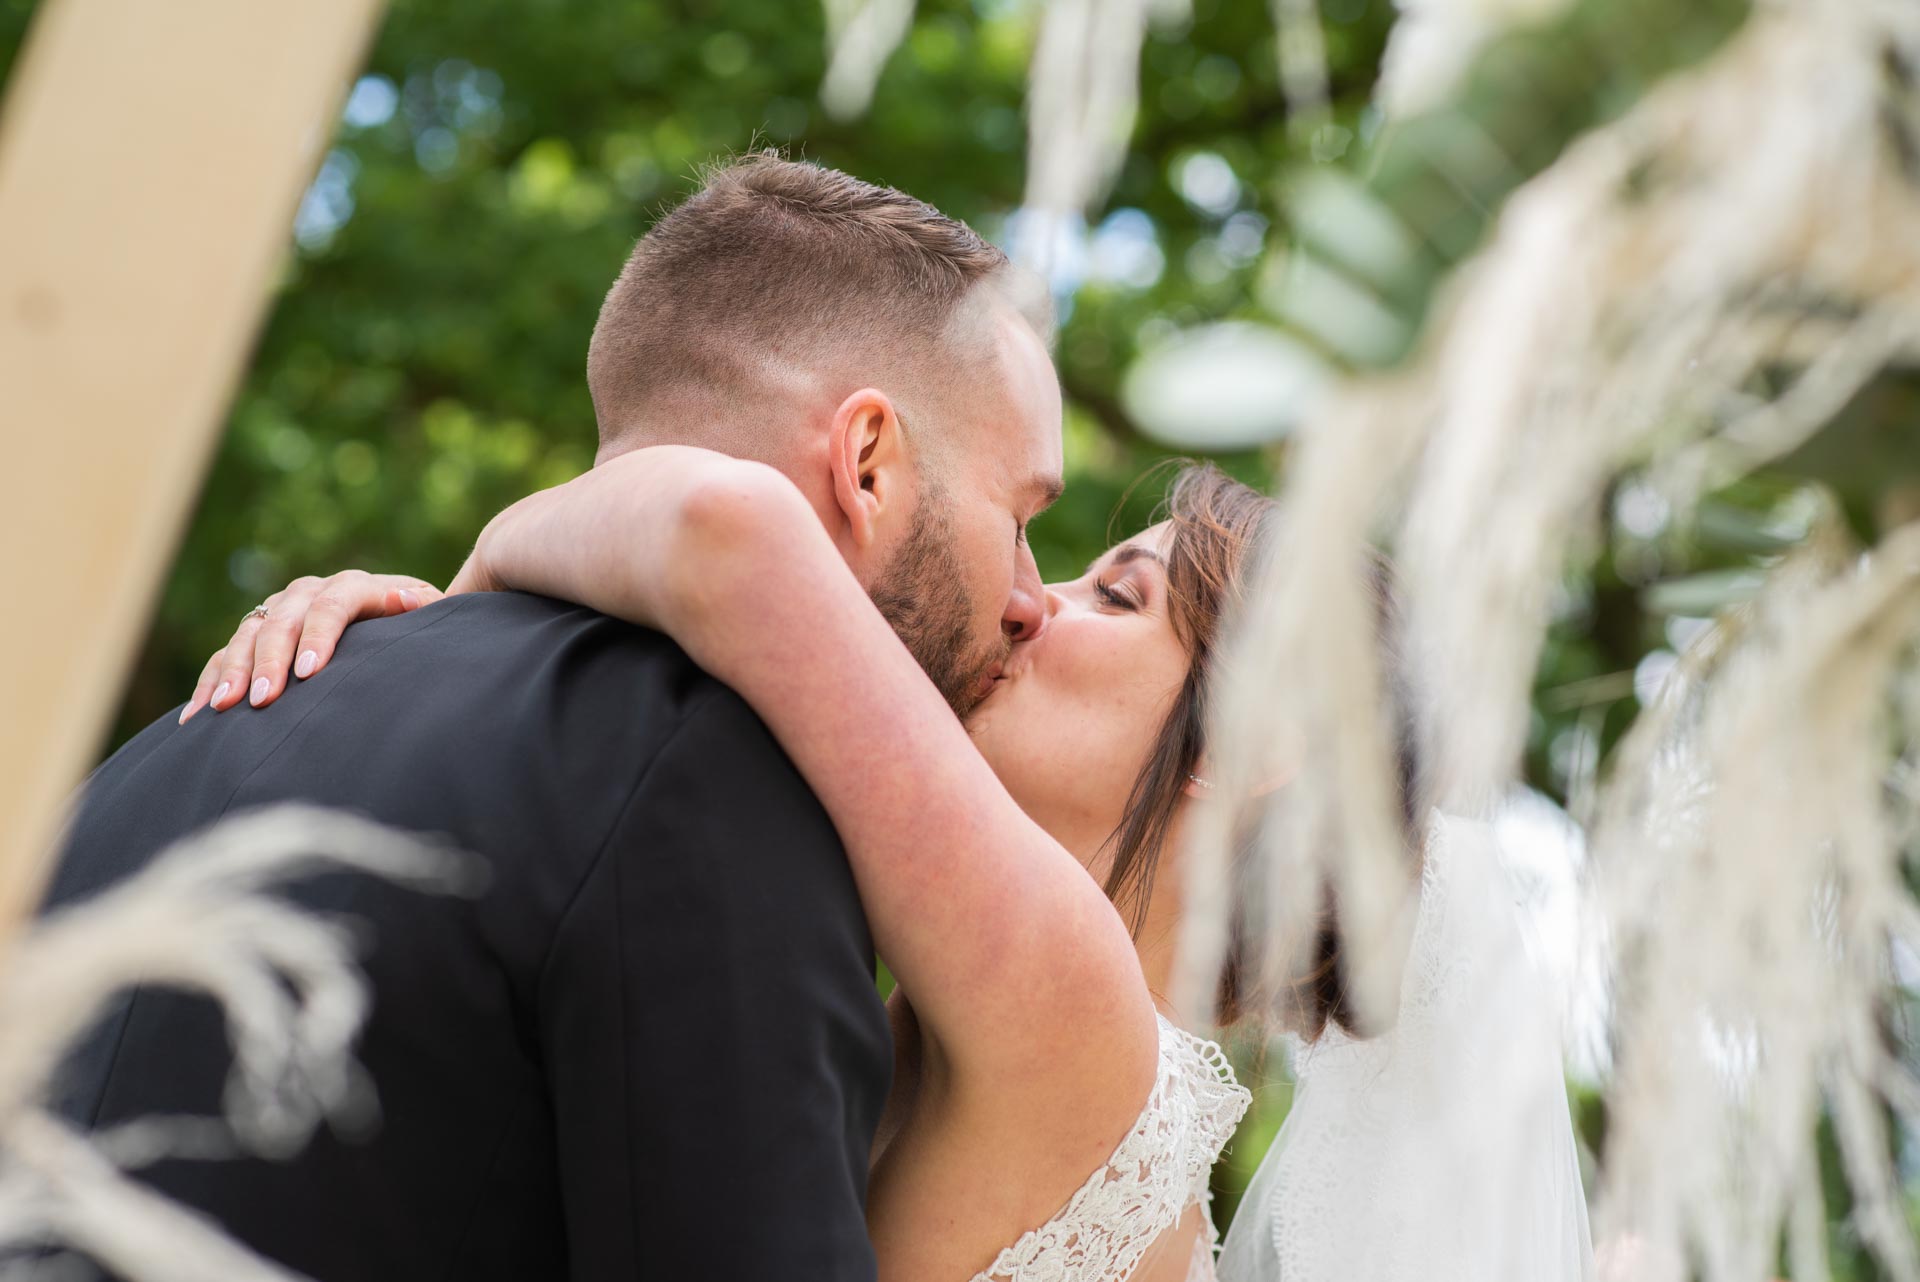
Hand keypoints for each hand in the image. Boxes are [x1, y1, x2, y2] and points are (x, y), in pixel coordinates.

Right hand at [180, 571, 442, 722]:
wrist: (393, 623)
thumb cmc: (417, 629)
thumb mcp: (430, 617)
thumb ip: (423, 608)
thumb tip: (403, 600)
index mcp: (355, 586)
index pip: (332, 606)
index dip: (319, 637)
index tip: (309, 673)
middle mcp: (311, 591)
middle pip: (283, 620)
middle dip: (269, 660)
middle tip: (264, 700)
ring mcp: (280, 610)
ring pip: (248, 634)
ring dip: (234, 671)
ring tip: (226, 707)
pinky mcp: (258, 632)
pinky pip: (226, 654)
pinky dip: (212, 682)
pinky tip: (198, 717)